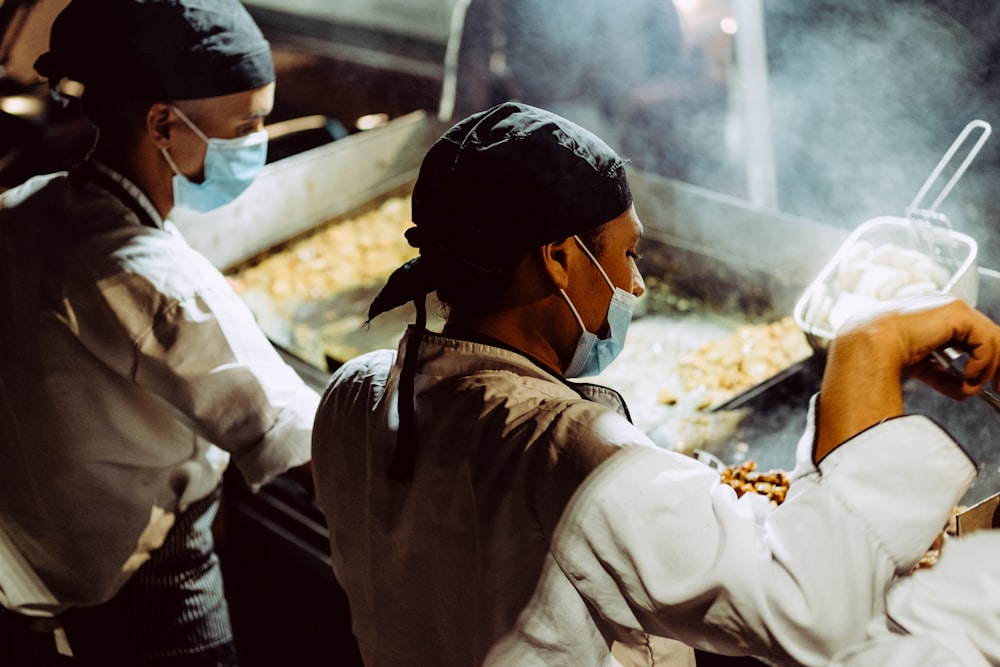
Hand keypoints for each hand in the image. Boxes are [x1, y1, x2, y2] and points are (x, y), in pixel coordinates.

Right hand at [815, 294, 999, 459]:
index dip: (983, 360)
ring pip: (991, 337)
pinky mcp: (956, 313)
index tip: (985, 383)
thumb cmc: (880, 354)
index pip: (971, 337)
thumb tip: (962, 391)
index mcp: (934, 318)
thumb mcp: (921, 368)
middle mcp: (945, 309)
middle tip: (998, 387)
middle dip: (996, 364)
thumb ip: (943, 376)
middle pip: (986, 336)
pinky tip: (969, 376)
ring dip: (990, 367)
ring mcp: (952, 308)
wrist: (867, 347)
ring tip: (974, 385)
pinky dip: (983, 362)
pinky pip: (984, 340)